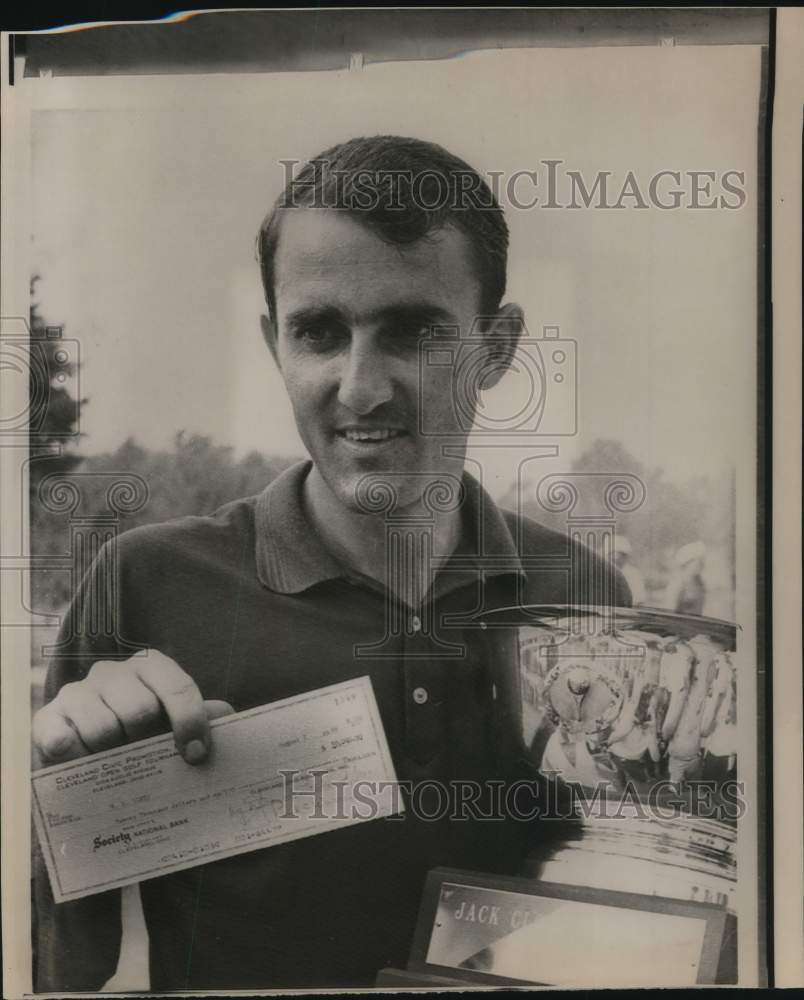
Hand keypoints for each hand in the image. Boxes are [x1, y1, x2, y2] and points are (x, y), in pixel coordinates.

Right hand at [33, 650, 233, 764]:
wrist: (83, 743)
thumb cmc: (141, 732)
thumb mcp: (173, 721)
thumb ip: (203, 717)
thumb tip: (227, 716)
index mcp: (150, 667)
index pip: (178, 687)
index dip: (190, 722)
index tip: (195, 755)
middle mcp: (112, 673)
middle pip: (140, 710)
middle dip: (146, 742)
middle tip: (144, 760)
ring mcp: (77, 693)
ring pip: (102, 729)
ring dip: (112, 757)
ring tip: (115, 765)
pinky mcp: (47, 718)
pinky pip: (61, 741)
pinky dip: (76, 759)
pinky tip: (84, 765)